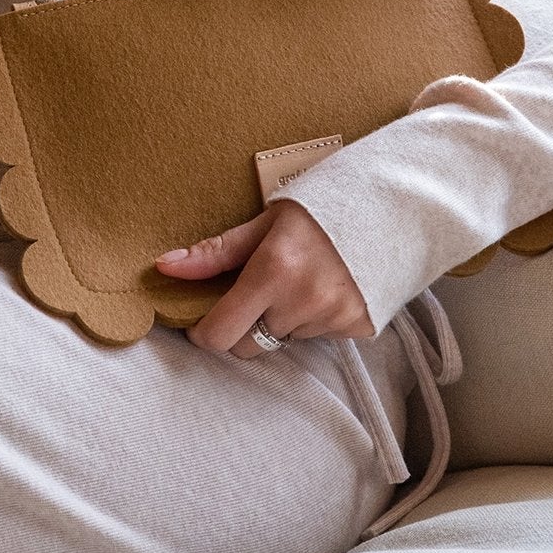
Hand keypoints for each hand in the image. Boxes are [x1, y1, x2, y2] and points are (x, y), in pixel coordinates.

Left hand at [154, 199, 373, 357]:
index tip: (201, 320)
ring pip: (282, 340)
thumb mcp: (265, 222)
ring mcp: (332, 317)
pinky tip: (324, 289)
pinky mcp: (356, 327)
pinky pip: (315, 338)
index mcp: (273, 270)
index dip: (203, 331)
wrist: (387, 207)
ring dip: (280, 319)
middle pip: (247, 345)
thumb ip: (216, 251)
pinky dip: (311, 320)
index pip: (220, 333)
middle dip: (241, 326)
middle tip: (256, 292)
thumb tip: (165, 267)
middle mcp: (303, 299)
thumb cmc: (319, 208)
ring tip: (299, 280)